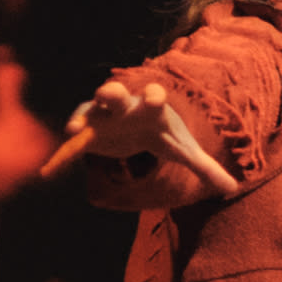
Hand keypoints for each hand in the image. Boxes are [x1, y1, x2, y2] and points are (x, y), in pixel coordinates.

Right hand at [35, 77, 241, 198]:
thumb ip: (205, 167)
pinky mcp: (88, 134)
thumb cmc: (160, 133)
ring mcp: (103, 118)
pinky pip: (72, 145)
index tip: (155, 96)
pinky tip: (47, 173)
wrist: (136, 128)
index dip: (153, 96)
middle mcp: (124, 107)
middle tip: (107, 92)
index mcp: (149, 107)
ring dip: (81, 116)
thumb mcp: (182, 150)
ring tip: (73, 128)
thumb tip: (233, 189)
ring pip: (88, 110)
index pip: (152, 96)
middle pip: (114, 94)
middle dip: (110, 93)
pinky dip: (61, 156)